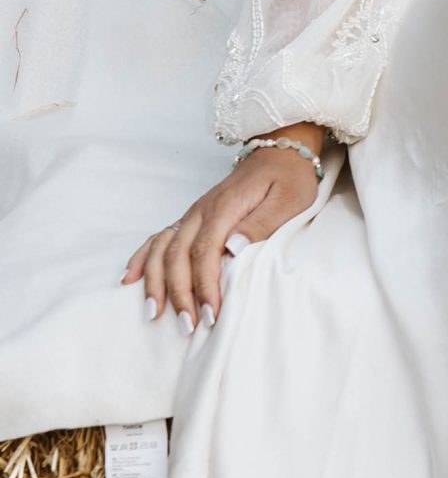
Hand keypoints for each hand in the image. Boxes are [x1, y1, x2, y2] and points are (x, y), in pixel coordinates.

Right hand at [121, 125, 327, 332]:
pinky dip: (141, 258)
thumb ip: (261, 224)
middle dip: (179, 293)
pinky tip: (129, 279)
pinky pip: (158, 238)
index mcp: (224, 208)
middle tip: (187, 325)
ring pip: (161, 249)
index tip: (211, 313)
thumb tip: (231, 249)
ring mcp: (192, 214)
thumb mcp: (288, 200)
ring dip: (154, 281)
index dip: (205, 286)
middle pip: (178, 256)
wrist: (279, 152)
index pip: (206, 253)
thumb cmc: (288, 178)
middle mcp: (200, 211)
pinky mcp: (191, 218)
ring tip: (152, 312)